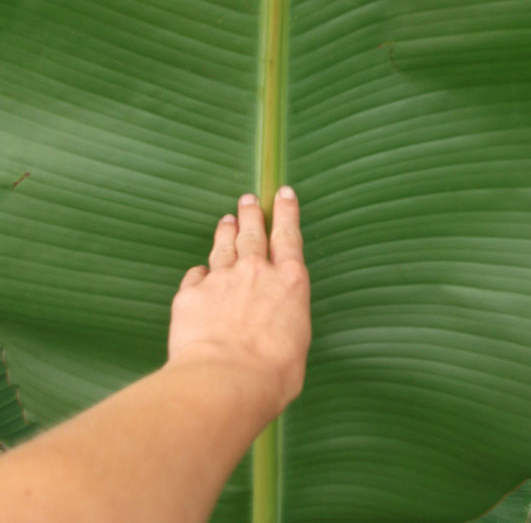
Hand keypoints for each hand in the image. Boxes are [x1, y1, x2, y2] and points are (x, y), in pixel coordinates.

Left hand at [167, 187, 310, 415]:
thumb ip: (285, 326)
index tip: (283, 193)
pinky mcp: (191, 294)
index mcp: (289, 283)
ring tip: (226, 221)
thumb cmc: (272, 374)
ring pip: (223, 248)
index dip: (286, 212)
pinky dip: (199, 275)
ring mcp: (221, 279)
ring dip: (225, 233)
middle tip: (247, 199)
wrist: (225, 379)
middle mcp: (255, 272)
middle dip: (251, 214)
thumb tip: (276, 332)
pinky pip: (195, 277)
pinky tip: (198, 274)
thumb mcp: (296, 348)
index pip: (288, 237)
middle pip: (252, 234)